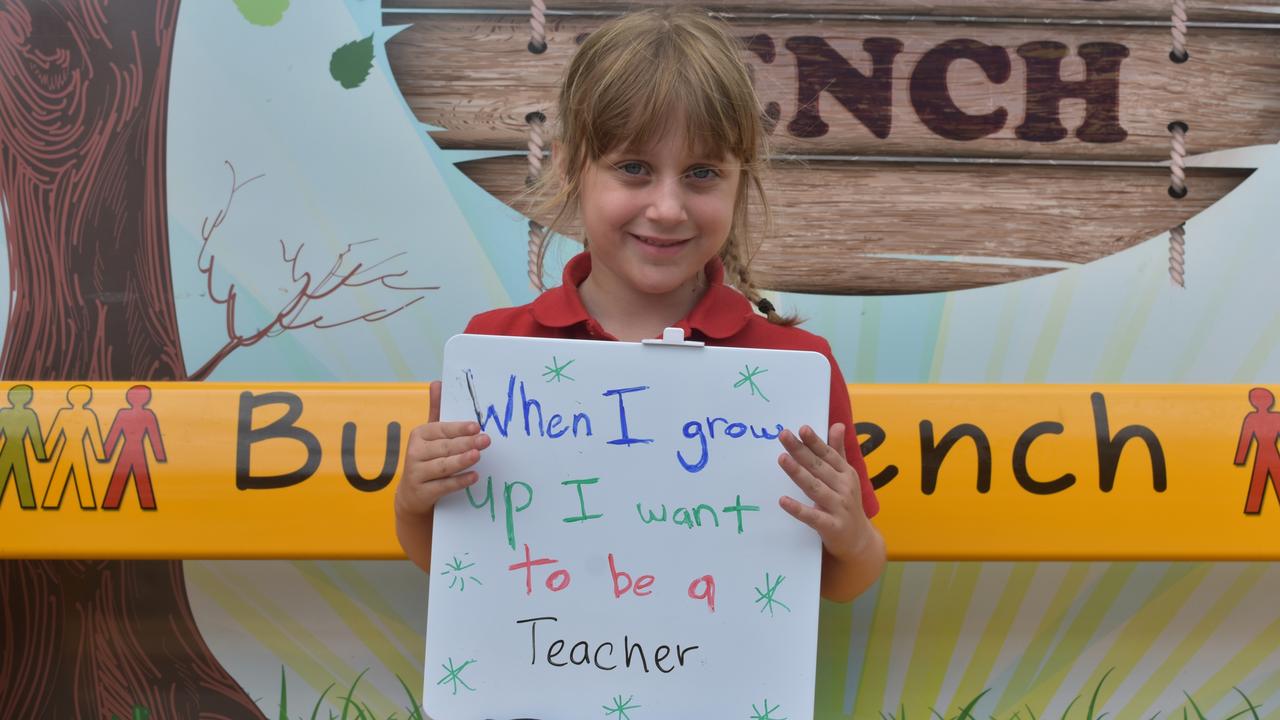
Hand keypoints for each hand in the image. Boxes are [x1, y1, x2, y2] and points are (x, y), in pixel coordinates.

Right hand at [395, 380, 489, 518]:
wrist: (412, 494)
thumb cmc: (427, 457)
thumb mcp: (430, 435)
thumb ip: (436, 410)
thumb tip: (437, 382)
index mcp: (419, 435)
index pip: (440, 430)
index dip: (458, 428)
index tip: (476, 427)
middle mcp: (415, 452)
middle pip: (444, 447)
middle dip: (465, 443)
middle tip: (486, 440)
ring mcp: (416, 473)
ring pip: (443, 466)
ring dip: (461, 460)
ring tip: (477, 455)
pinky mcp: (422, 492)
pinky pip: (443, 486)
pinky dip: (459, 481)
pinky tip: (474, 476)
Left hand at [776, 423, 872, 560]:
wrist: (859, 540)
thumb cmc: (846, 503)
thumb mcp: (845, 476)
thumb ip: (838, 451)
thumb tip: (838, 425)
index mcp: (846, 473)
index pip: (828, 454)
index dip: (815, 442)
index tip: (801, 428)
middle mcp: (844, 487)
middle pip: (818, 467)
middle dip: (801, 450)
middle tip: (783, 436)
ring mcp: (839, 507)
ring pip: (815, 488)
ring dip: (798, 473)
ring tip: (782, 459)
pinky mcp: (832, 526)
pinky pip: (813, 516)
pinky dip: (798, 509)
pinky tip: (783, 500)